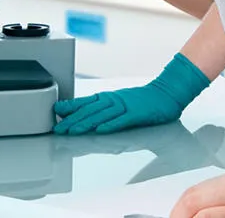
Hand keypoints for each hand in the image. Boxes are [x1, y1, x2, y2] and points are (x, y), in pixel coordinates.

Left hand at [53, 53, 209, 134]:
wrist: (168, 93)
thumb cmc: (145, 100)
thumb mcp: (122, 101)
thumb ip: (106, 108)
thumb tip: (87, 116)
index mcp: (111, 98)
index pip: (87, 101)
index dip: (71, 106)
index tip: (56, 111)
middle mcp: (116, 100)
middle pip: (91, 109)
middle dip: (73, 119)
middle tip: (58, 127)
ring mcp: (127, 106)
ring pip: (103, 115)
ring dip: (87, 122)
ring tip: (73, 130)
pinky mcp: (138, 113)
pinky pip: (123, 120)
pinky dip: (112, 124)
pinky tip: (101, 130)